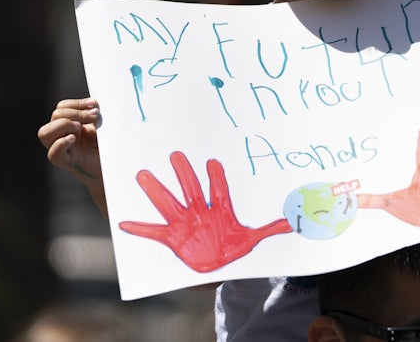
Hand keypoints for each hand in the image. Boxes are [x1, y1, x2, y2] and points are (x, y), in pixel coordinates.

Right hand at [38, 98, 106, 215]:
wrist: (114, 168)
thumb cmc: (108, 145)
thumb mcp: (101, 126)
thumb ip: (95, 115)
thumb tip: (94, 103)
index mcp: (70, 124)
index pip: (62, 107)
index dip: (77, 103)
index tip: (95, 105)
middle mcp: (63, 135)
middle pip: (55, 115)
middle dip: (76, 112)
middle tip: (95, 116)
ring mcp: (62, 148)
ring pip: (45, 132)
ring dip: (63, 125)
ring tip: (80, 128)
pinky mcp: (66, 162)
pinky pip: (53, 153)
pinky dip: (60, 143)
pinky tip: (73, 139)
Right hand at [118, 152, 291, 272]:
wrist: (216, 265)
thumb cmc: (232, 246)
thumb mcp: (252, 240)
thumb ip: (271, 229)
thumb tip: (295, 222)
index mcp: (220, 211)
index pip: (219, 191)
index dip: (217, 178)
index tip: (213, 162)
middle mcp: (200, 213)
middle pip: (191, 190)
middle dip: (184, 174)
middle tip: (175, 154)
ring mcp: (185, 224)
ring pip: (169, 204)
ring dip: (157, 192)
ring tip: (142, 175)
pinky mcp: (173, 239)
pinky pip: (154, 233)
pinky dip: (140, 229)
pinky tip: (123, 223)